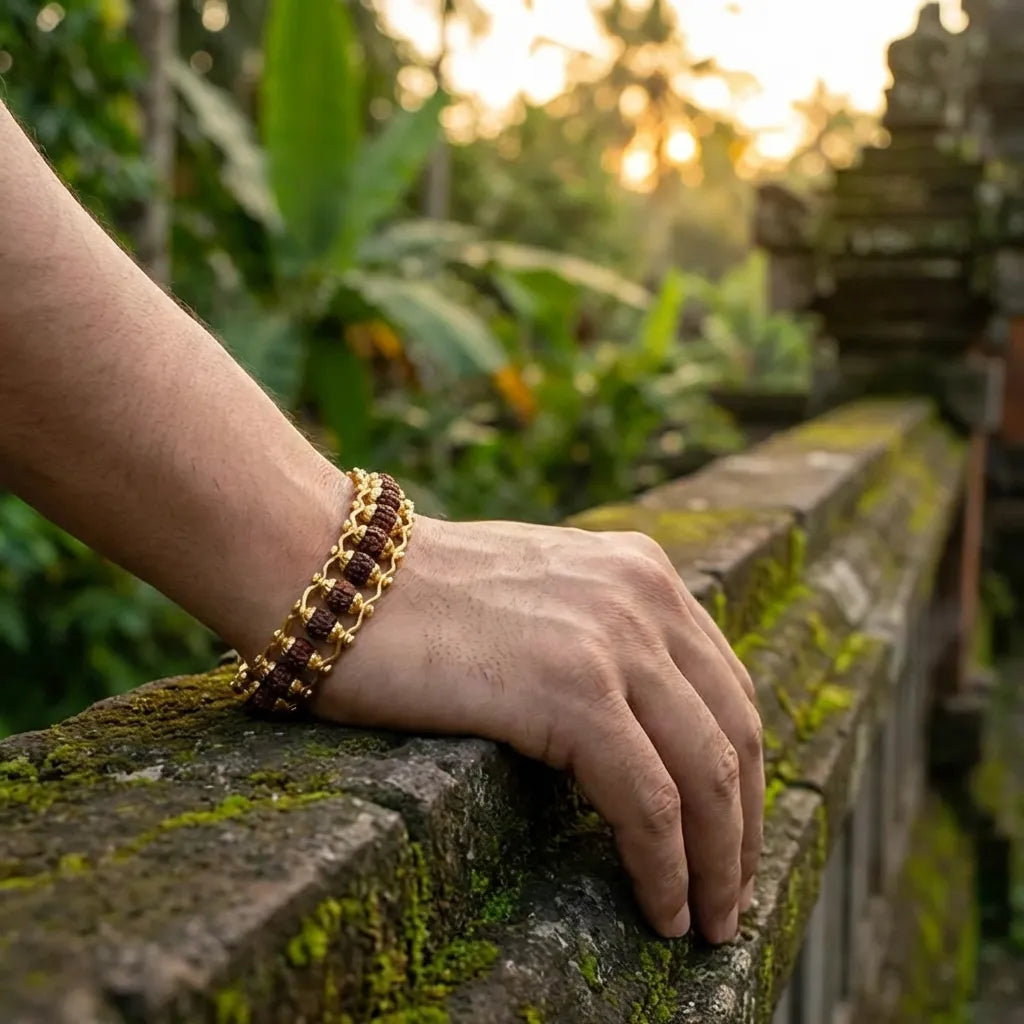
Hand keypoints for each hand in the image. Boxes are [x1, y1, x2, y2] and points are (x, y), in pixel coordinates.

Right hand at [312, 516, 763, 942]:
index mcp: (642, 571)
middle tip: (732, 898)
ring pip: (708, 775)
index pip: (728, 685)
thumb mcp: (540, 594)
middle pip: (736, 731)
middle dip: (743, 828)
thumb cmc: (415, 598)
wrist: (334, 576)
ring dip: (718, 865)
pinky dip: (668, 871)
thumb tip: (635, 717)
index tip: (731, 836)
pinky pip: (651, 804)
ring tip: (707, 924)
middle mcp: (644, 595)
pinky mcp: (574, 691)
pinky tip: (663, 912)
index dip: (742, 773)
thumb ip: (598, 631)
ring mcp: (613, 639)